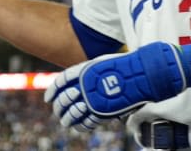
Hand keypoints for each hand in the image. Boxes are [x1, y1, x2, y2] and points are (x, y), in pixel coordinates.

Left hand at [44, 42, 187, 130]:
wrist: (142, 74)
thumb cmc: (124, 67)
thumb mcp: (102, 64)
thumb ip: (89, 73)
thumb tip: (75, 84)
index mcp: (84, 70)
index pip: (62, 81)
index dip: (53, 90)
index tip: (48, 98)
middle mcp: (86, 85)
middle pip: (65, 98)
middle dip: (60, 106)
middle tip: (58, 111)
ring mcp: (94, 99)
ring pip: (72, 113)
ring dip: (68, 117)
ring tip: (66, 120)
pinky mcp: (102, 112)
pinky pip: (86, 122)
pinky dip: (81, 125)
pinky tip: (79, 125)